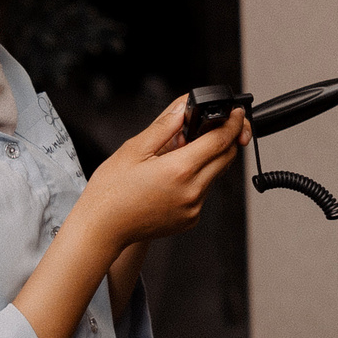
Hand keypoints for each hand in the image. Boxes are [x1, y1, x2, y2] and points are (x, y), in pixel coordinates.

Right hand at [68, 96, 247, 249]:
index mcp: (180, 170)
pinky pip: (203, 193)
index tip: (236, 114)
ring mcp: (193, 208)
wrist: (102, 228)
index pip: (221, 140)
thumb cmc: (111, 191)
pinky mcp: (190, 219)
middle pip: (226, 157)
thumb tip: (183, 108)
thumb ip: (164, 126)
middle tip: (215, 127)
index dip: (233, 123)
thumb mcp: (134, 149)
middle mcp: (192, 191)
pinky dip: (198, 179)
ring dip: (209, 160)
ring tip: (182, 153)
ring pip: (215, 175)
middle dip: (226, 139)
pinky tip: (175, 176)